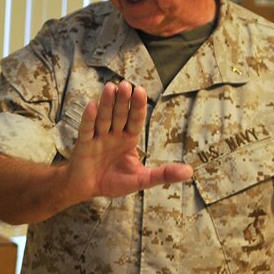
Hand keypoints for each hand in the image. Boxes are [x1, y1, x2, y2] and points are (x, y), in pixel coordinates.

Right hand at [65, 81, 192, 199]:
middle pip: (119, 115)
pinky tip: (92, 106)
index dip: (138, 106)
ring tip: (111, 87)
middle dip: (122, 101)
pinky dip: (89, 118)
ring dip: (107, 103)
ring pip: (103, 118)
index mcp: (128, 139)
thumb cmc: (114, 181)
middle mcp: (113, 134)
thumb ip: (163, 174)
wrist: (88, 189)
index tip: (140, 90)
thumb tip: (190, 171)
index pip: (135, 120)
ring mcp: (98, 137)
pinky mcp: (83, 145)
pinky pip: (86, 130)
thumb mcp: (142, 179)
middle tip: (126, 84)